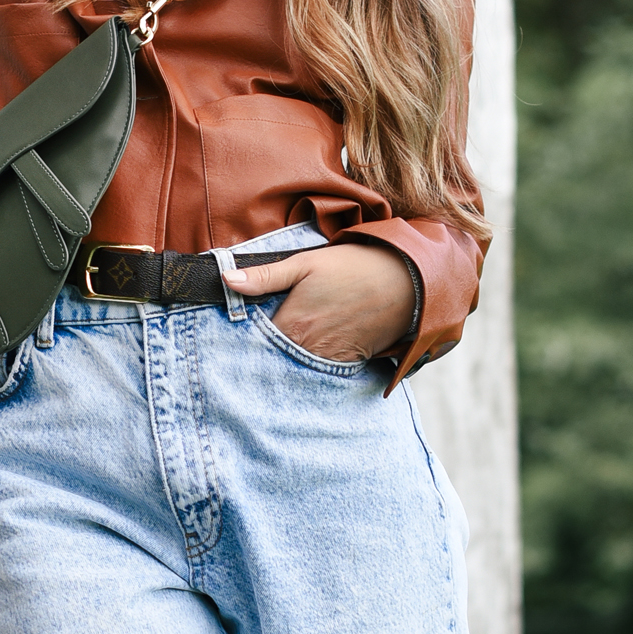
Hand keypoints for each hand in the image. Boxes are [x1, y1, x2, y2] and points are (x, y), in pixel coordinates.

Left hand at [221, 240, 416, 363]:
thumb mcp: (306, 263)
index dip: (244, 335)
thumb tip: (226, 279)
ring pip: (294, 366)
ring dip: (285, 359)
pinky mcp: (347, 364)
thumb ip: (265, 276)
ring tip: (279, 347)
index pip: (252, 341)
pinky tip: (308, 350)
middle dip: (262, 351)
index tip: (232, 332)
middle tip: (253, 342)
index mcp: (290, 325)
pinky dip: (309, 363)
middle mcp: (306, 350)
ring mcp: (328, 360)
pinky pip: (319, 370)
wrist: (406, 283)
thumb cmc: (354, 268)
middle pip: (272, 357)